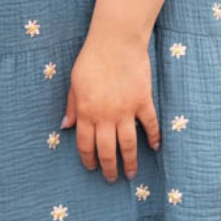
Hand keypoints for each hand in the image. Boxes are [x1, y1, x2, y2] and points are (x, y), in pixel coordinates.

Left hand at [61, 29, 160, 180]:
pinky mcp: (143, 102)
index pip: (85, 144)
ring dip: (130, 162)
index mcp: (86, 112)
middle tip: (112, 179)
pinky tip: (155, 148)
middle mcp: (106, 116)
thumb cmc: (91, 60)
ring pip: (128, 144)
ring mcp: (126, 110)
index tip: (91, 168)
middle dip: (109, 168)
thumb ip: (71, 106)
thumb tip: (66, 126)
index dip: (88, 159)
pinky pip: (150, 125)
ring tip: (131, 174)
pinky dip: (153, 137)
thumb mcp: (74, 83)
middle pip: (107, 150)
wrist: (116, 42)